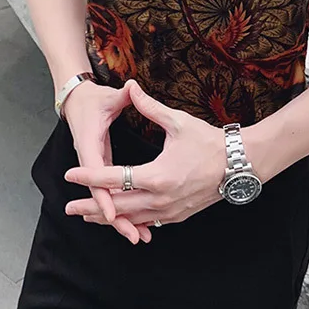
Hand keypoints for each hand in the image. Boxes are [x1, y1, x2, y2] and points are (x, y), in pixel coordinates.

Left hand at [64, 79, 226, 228]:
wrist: (240, 165)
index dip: (89, 177)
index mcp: (158, 175)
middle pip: (118, 206)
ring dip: (109, 218)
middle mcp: (161, 198)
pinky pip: (149, 222)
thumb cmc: (210, 142)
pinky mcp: (178, 215)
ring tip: (87, 216)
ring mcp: (170, 211)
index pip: (114, 178)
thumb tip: (132, 87)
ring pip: (132, 218)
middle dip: (91, 207)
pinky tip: (121, 220)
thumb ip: (150, 108)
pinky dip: (131, 221)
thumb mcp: (178, 122)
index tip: (69, 177)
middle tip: (68, 207)